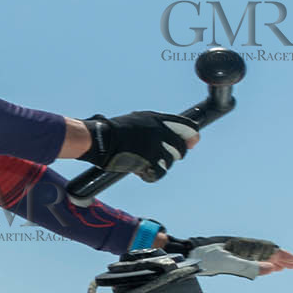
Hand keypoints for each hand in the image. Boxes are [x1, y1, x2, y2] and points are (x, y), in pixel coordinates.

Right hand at [78, 110, 199, 181]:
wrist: (100, 139)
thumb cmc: (115, 131)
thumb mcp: (138, 120)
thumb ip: (159, 128)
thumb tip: (187, 140)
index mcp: (157, 119)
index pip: (188, 127)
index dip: (192, 136)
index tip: (192, 143)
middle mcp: (160, 131)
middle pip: (181, 147)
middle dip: (174, 154)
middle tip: (160, 156)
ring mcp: (155, 146)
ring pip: (170, 162)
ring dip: (159, 164)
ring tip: (144, 162)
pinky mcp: (149, 160)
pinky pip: (158, 172)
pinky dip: (150, 174)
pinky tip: (141, 171)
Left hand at [166, 234, 292, 274]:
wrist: (187, 255)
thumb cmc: (204, 256)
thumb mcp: (226, 262)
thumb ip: (247, 266)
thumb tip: (269, 267)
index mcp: (242, 245)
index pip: (267, 249)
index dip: (281, 255)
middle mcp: (240, 247)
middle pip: (265, 252)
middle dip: (280, 258)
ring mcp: (235, 253)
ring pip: (259, 256)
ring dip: (272, 261)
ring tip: (283, 267)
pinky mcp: (229, 259)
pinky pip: (250, 261)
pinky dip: (261, 264)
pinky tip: (266, 268)